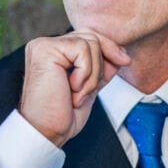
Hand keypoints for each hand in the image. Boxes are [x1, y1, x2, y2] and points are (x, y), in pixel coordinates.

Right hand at [19, 30, 130, 147]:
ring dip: (93, 73)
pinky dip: (86, 73)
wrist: (47, 132)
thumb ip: (100, 67)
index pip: (88, 37)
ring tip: (79, 93)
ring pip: (90, 43)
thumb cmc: (63, 114)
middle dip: (104, 61)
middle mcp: (45, 45)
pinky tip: (73, 89)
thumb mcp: (89, 86)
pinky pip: (82, 49)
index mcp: (53, 52)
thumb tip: (121, 54)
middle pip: (91, 35)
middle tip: (96, 86)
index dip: (109, 49)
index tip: (124, 62)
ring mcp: (43, 46)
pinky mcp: (45, 50)